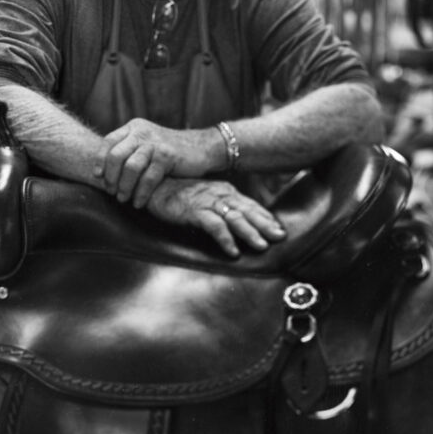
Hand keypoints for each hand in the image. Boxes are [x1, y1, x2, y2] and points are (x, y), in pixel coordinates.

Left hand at [94, 118, 212, 206]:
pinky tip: (139, 202)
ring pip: (131, 168)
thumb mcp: (146, 143)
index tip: (97, 176)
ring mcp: (155, 143)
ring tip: (124, 199)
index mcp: (133, 127)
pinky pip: (149, 178)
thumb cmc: (169, 151)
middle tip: (112, 192)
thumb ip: (128, 150)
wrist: (201, 147)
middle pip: (116, 155)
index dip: (99, 160)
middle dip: (111, 177)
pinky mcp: (167, 156)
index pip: (108, 142)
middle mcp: (142, 132)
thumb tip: (104, 171)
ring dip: (125, 187)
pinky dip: (141, 193)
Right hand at [145, 178, 286, 257]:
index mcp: (223, 191)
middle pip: (246, 210)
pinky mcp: (194, 210)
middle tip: (280, 236)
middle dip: (264, 224)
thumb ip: (219, 205)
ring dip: (249, 232)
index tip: (279, 229)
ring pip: (234, 217)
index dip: (264, 217)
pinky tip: (233, 250)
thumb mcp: (203, 196)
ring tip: (261, 246)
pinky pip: (213, 225)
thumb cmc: (176, 191)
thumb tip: (235, 218)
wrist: (152, 182)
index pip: (248, 204)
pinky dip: (225, 238)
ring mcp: (207, 201)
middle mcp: (218, 194)